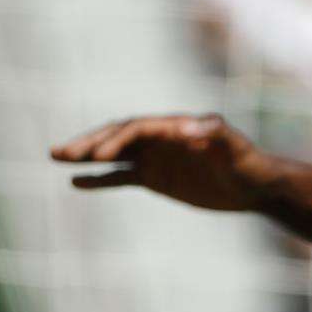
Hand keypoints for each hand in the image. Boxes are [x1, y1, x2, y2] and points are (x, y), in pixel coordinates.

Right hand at [50, 113, 272, 212]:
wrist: (256, 185)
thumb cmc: (249, 163)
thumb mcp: (236, 148)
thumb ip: (214, 133)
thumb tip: (183, 128)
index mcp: (176, 126)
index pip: (137, 127)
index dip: (117, 139)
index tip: (100, 156)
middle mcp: (161, 138)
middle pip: (118, 135)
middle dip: (90, 142)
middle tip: (59, 152)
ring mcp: (156, 157)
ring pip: (113, 154)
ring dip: (86, 156)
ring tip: (55, 156)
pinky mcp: (155, 177)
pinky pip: (121, 176)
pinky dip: (100, 179)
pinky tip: (77, 182)